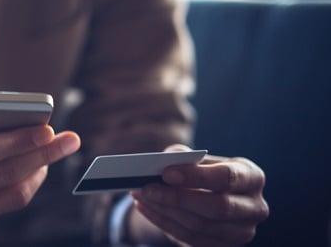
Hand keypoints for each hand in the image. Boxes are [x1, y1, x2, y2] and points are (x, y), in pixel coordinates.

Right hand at [0, 105, 80, 246]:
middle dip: (43, 155)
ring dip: (38, 174)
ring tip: (50, 155)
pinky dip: (20, 188)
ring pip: (12, 196)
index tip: (47, 128)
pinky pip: (2, 209)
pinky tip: (29, 172)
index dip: (19, 139)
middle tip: (69, 139)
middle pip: (6, 173)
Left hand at [129, 144, 268, 245]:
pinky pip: (190, 238)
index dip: (196, 176)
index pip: (228, 177)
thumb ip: (183, 156)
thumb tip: (167, 160)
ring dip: (164, 210)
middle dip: (177, 197)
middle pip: (218, 207)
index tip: (166, 173)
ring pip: (201, 225)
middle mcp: (255, 207)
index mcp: (253, 177)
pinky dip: (163, 222)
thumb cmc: (202, 172)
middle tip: (146, 188)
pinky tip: (145, 207)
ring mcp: (242, 232)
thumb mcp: (197, 159)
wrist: (208, 196)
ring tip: (140, 195)